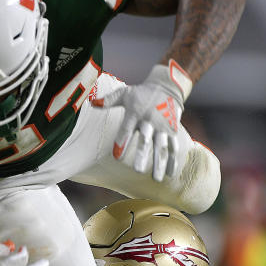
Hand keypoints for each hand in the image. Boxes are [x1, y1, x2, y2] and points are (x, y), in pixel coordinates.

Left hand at [92, 62, 192, 181]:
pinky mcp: (172, 130)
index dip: (122, 143)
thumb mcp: (125, 93)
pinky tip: (170, 174)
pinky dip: (173, 160)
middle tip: (137, 170)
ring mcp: (163, 126)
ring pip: (161, 146)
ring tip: (157, 179)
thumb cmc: (141, 93)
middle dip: (142, 155)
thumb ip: (109, 100)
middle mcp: (150, 120)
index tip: (116, 157)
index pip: (126, 130)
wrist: (167, 86)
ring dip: (160, 163)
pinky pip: (173, 146)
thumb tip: (92, 102)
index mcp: (135, 113)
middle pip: (145, 140)